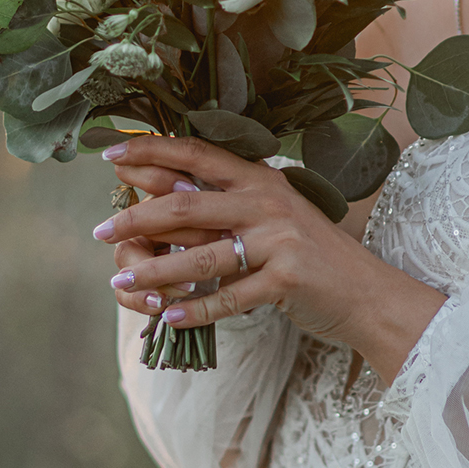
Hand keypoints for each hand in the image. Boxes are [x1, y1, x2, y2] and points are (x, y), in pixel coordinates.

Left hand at [95, 134, 445, 385]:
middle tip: (99, 231)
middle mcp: (267, 202)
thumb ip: (226, 206)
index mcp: (259, 179)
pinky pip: (228, 297)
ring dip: (154, 270)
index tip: (110, 153)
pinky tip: (167, 317)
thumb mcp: (272, 217)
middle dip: (135, 216)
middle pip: (186, 203)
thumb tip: (162, 197)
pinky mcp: (287, 279)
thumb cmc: (310, 255)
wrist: (369, 294)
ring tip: (121, 279)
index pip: (196, 153)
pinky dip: (194, 310)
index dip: (151, 150)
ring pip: (199, 255)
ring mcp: (279, 240)